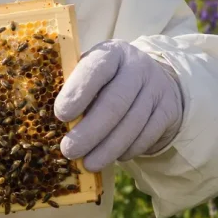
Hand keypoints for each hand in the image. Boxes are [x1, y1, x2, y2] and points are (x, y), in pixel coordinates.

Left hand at [54, 39, 183, 172]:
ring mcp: (156, 88)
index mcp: (111, 53)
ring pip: (132, 123)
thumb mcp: (91, 72)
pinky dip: (129, 150)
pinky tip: (114, 157)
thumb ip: (74, 87)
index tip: (60, 115)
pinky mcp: (169, 110)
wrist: (153, 77)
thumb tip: (48, 120)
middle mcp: (137, 67)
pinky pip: (148, 135)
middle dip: (90, 131)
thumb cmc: (107, 78)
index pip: (95, 69)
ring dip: (108, 148)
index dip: (77, 92)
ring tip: (88, 164)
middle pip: (115, 102)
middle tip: (69, 150)